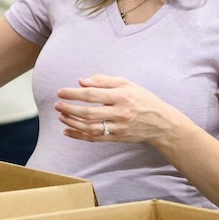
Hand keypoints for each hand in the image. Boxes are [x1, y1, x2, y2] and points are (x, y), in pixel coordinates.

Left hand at [54, 74, 179, 144]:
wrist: (161, 122)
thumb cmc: (141, 98)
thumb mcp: (126, 83)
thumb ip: (103, 80)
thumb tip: (81, 81)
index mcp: (121, 96)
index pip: (92, 94)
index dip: (73, 94)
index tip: (60, 92)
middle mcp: (120, 112)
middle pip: (88, 113)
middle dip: (69, 109)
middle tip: (57, 105)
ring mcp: (118, 127)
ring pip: (90, 127)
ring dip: (72, 123)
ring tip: (61, 116)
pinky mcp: (117, 138)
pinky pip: (95, 138)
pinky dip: (79, 136)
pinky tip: (67, 131)